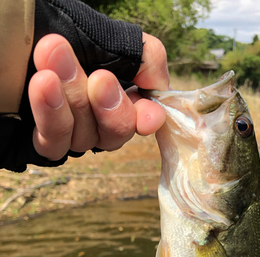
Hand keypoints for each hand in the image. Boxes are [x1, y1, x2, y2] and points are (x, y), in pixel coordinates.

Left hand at [29, 33, 167, 160]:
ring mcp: (71, 133)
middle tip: (99, 79)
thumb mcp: (105, 34)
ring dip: (74, 97)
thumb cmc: (56, 26)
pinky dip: (52, 115)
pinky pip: (55, 143)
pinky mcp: (43, 141)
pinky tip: (44, 85)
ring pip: (87, 137)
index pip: (142, 117)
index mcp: (118, 95)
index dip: (147, 119)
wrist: (7, 25)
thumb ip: (142, 56)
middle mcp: (97, 119)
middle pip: (117, 133)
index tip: (147, 117)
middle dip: (110, 106)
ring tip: (55, 56)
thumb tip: (159, 89)